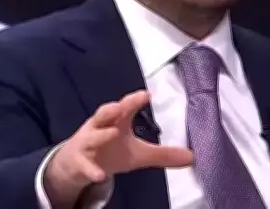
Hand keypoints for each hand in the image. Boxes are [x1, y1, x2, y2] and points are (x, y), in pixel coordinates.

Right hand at [44, 90, 193, 205]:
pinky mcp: (79, 161)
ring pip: (91, 136)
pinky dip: (91, 169)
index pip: (124, 108)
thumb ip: (163, 154)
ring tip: (112, 132)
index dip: (134, 100)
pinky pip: (84, 164)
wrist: (77, 165)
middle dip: (110, 109)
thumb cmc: (110, 151)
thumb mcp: (138, 154)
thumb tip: (192, 157)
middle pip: (103, 114)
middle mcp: (99, 128)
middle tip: (120, 106)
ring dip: (100, 135)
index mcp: (115, 122)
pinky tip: (99, 175)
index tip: (146, 95)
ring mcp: (87, 144)